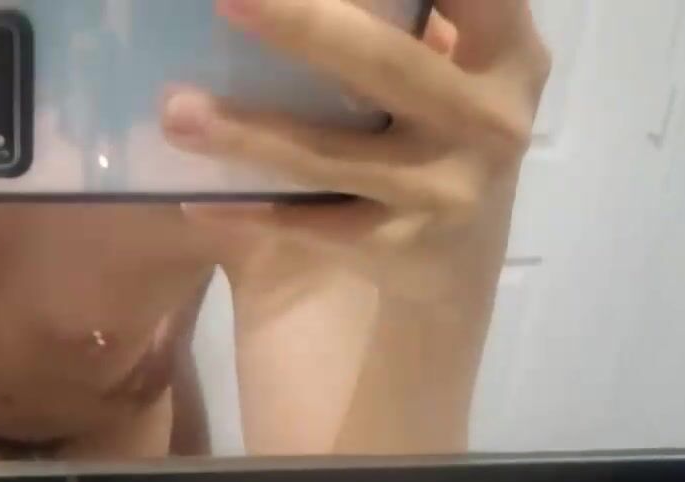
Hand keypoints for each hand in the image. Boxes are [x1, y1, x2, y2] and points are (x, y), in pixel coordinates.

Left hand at [163, 0, 551, 303]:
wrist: (461, 256)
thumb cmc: (434, 125)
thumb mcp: (447, 64)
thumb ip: (402, 18)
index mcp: (507, 50)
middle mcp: (490, 116)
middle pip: (387, 63)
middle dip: (302, 27)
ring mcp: (449, 187)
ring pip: (335, 156)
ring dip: (249, 134)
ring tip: (178, 111)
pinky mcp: (405, 246)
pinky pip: (315, 227)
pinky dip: (254, 214)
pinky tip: (196, 200)